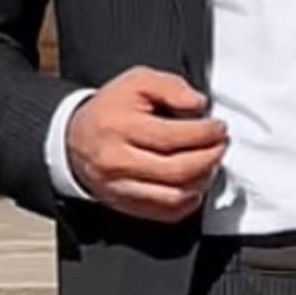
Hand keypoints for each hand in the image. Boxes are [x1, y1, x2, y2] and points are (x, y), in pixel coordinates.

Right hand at [66, 69, 225, 225]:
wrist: (74, 140)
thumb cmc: (110, 110)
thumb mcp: (137, 81)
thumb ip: (171, 87)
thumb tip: (198, 105)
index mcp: (121, 127)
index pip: (174, 137)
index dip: (205, 133)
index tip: (218, 127)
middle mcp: (118, 162)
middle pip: (177, 170)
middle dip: (210, 157)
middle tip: (221, 144)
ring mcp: (121, 188)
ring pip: (174, 197)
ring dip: (202, 181)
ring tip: (210, 163)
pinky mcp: (126, 206)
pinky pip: (166, 213)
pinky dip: (188, 201)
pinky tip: (194, 184)